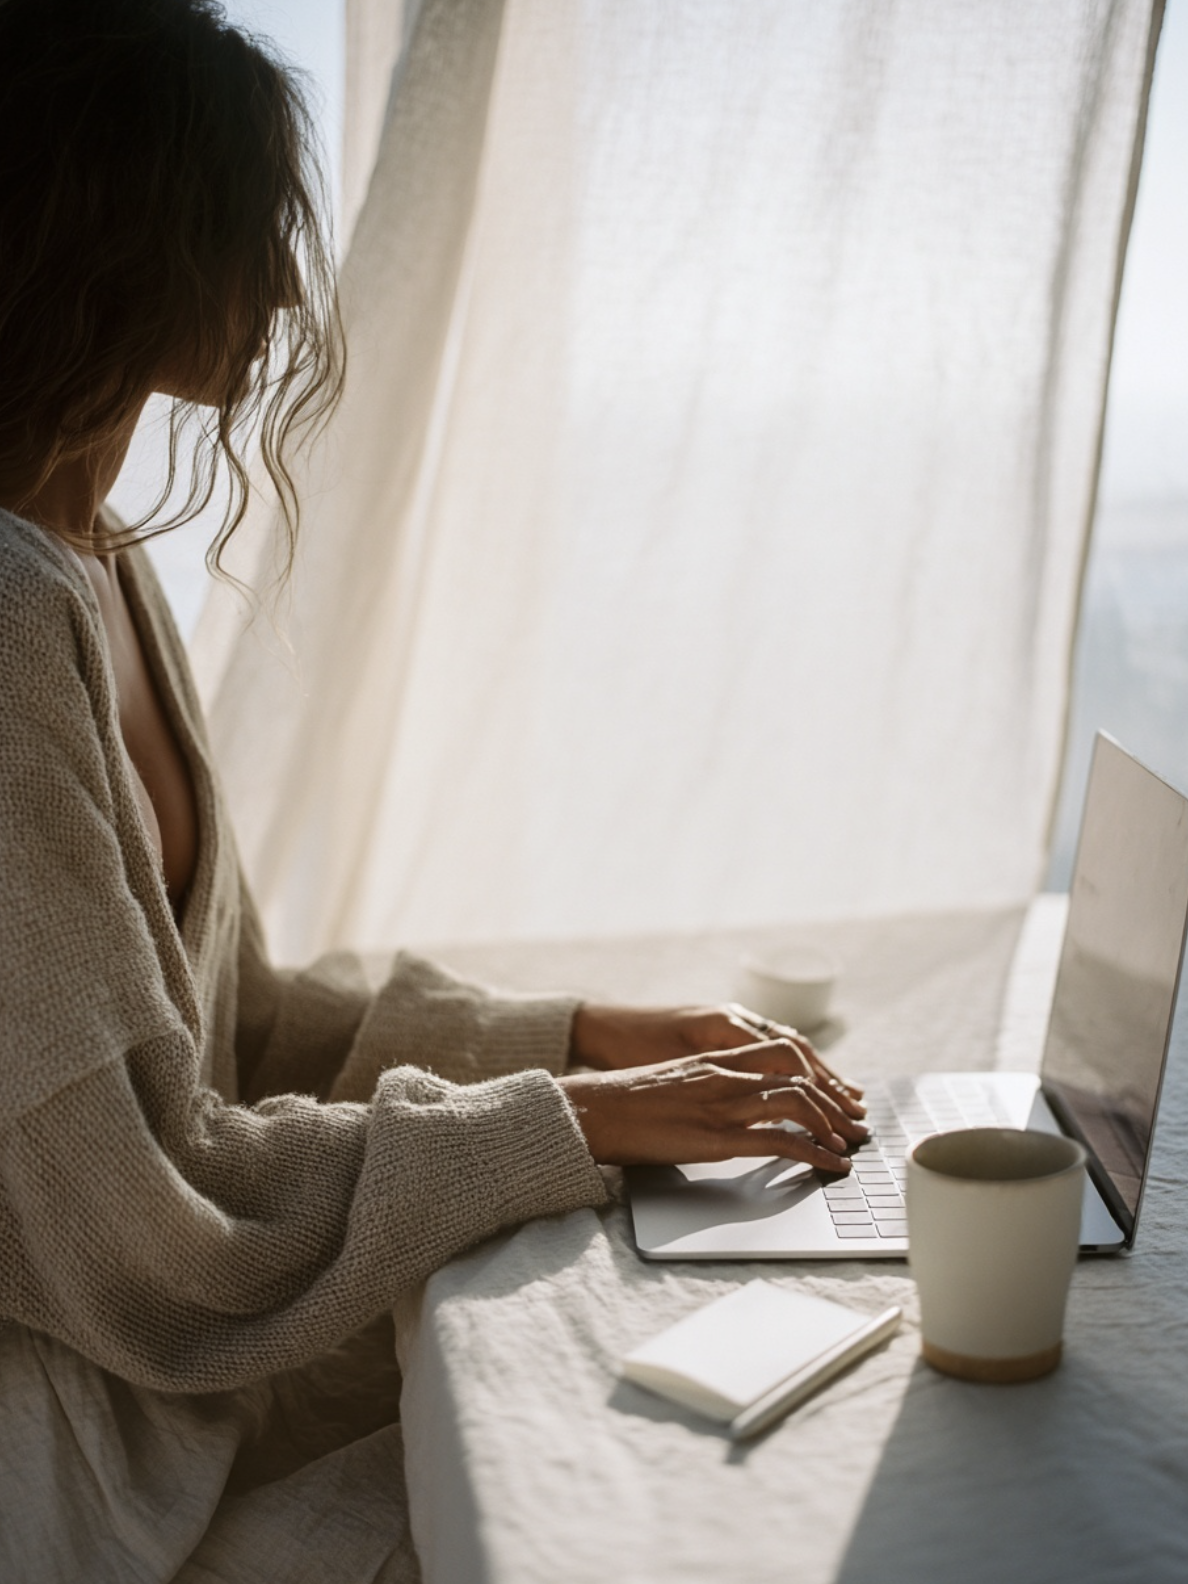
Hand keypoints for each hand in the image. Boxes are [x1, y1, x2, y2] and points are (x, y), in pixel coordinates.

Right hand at [559, 1042, 868, 1169]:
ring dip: (832, 1125)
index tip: (837, 1094)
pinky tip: (830, 1165)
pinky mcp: (717, 1136)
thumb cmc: (621, 1102)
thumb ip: (704, 1088)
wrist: (590, 1109)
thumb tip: (724, 1107)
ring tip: (848, 1145)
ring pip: (798, 1102)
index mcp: (714, 1060)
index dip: (818, 1074)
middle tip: (854, 1121)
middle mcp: (725, 1075)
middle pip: (800, 1074)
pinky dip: (814, 1153)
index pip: (782, 1053)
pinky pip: (780, 1141)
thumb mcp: (672, 1082)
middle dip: (834, 1100)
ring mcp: (722, 1104)